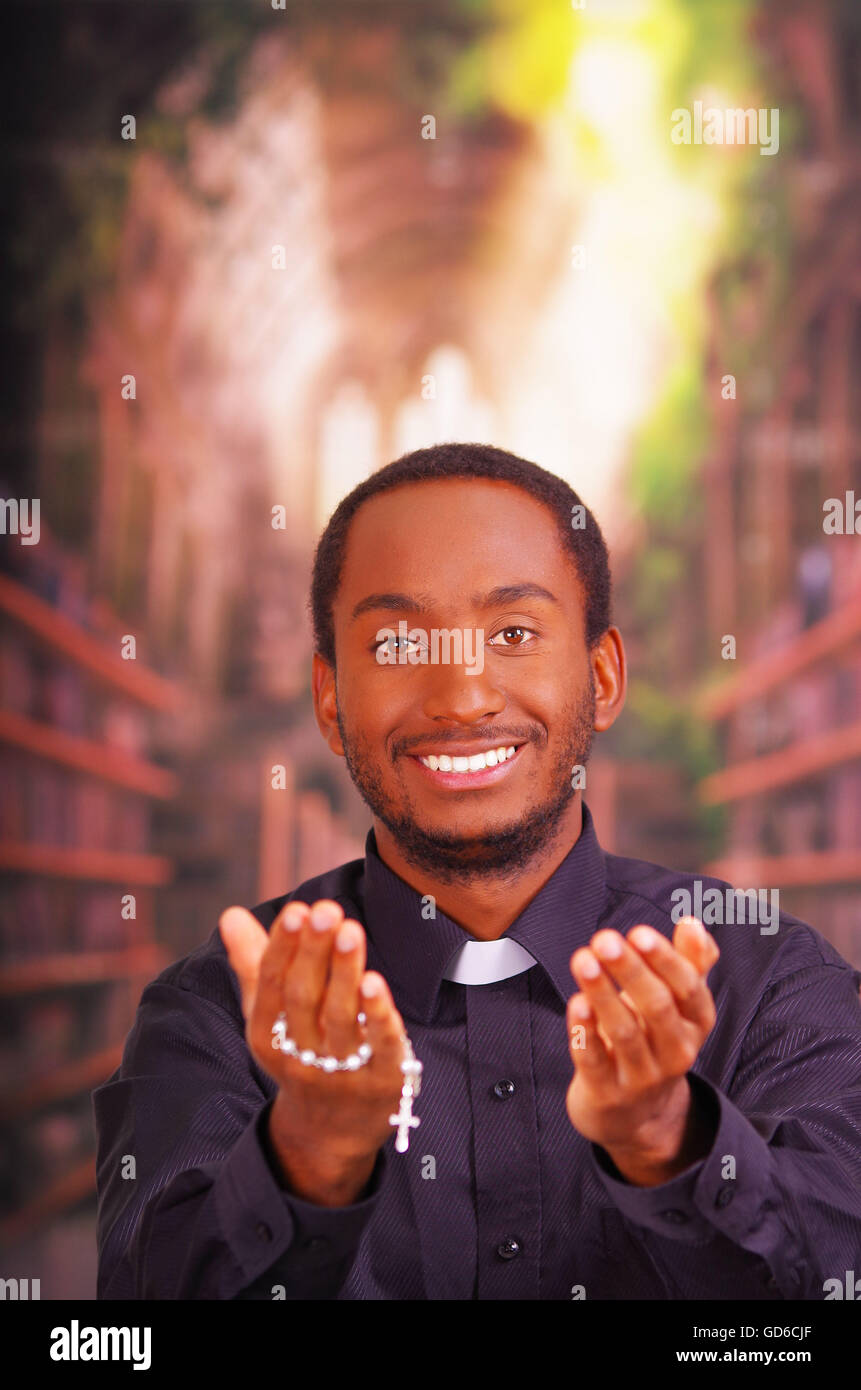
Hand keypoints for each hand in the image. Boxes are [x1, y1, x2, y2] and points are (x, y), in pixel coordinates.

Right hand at [219, 899, 407, 1204]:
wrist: (331, 1132)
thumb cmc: (300, 1053)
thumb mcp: (270, 1017)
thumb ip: (254, 963)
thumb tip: (230, 914)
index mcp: (267, 1037)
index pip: (272, 987)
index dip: (283, 949)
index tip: (296, 910)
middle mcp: (300, 1056)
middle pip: (304, 999)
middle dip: (314, 952)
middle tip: (326, 909)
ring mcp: (342, 1071)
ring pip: (340, 1018)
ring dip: (344, 972)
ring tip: (350, 929)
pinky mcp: (384, 1080)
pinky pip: (379, 1046)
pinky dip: (377, 1015)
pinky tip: (375, 981)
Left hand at [565, 915, 719, 1185]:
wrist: (638, 1116)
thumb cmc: (654, 1041)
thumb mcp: (679, 1005)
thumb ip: (690, 962)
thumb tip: (693, 922)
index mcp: (696, 1023)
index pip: (689, 989)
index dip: (666, 960)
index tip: (639, 932)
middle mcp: (676, 1051)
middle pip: (658, 1008)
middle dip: (631, 971)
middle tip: (604, 938)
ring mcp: (642, 1077)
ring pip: (625, 1033)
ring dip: (603, 994)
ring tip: (582, 959)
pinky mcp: (608, 1094)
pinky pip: (595, 1061)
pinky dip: (584, 1032)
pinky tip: (574, 1003)